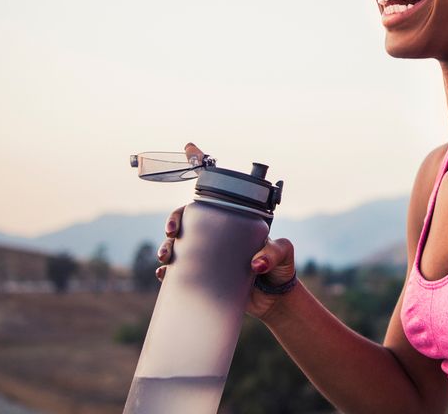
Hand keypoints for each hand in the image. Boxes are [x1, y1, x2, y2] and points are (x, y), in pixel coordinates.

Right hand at [156, 142, 297, 319]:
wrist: (274, 300)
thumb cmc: (281, 269)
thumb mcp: (283, 254)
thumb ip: (274, 253)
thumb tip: (255, 264)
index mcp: (235, 221)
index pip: (218, 190)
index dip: (201, 166)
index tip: (189, 148)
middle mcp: (218, 234)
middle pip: (188, 218)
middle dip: (174, 219)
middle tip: (172, 231)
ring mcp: (208, 254)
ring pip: (178, 243)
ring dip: (166, 246)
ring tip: (166, 256)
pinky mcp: (202, 276)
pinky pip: (179, 271)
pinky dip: (168, 271)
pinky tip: (164, 274)